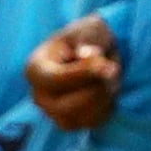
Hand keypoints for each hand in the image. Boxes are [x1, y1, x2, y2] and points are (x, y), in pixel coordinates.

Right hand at [26, 17, 121, 131]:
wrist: (93, 52)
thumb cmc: (87, 36)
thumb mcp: (91, 26)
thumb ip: (89, 37)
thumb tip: (87, 55)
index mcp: (36, 69)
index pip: (54, 80)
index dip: (83, 74)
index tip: (107, 66)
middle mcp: (39, 96)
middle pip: (69, 104)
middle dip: (98, 86)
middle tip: (114, 67)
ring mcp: (52, 113)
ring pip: (83, 116)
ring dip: (105, 95)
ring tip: (110, 75)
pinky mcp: (70, 123)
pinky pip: (94, 122)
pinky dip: (107, 106)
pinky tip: (107, 89)